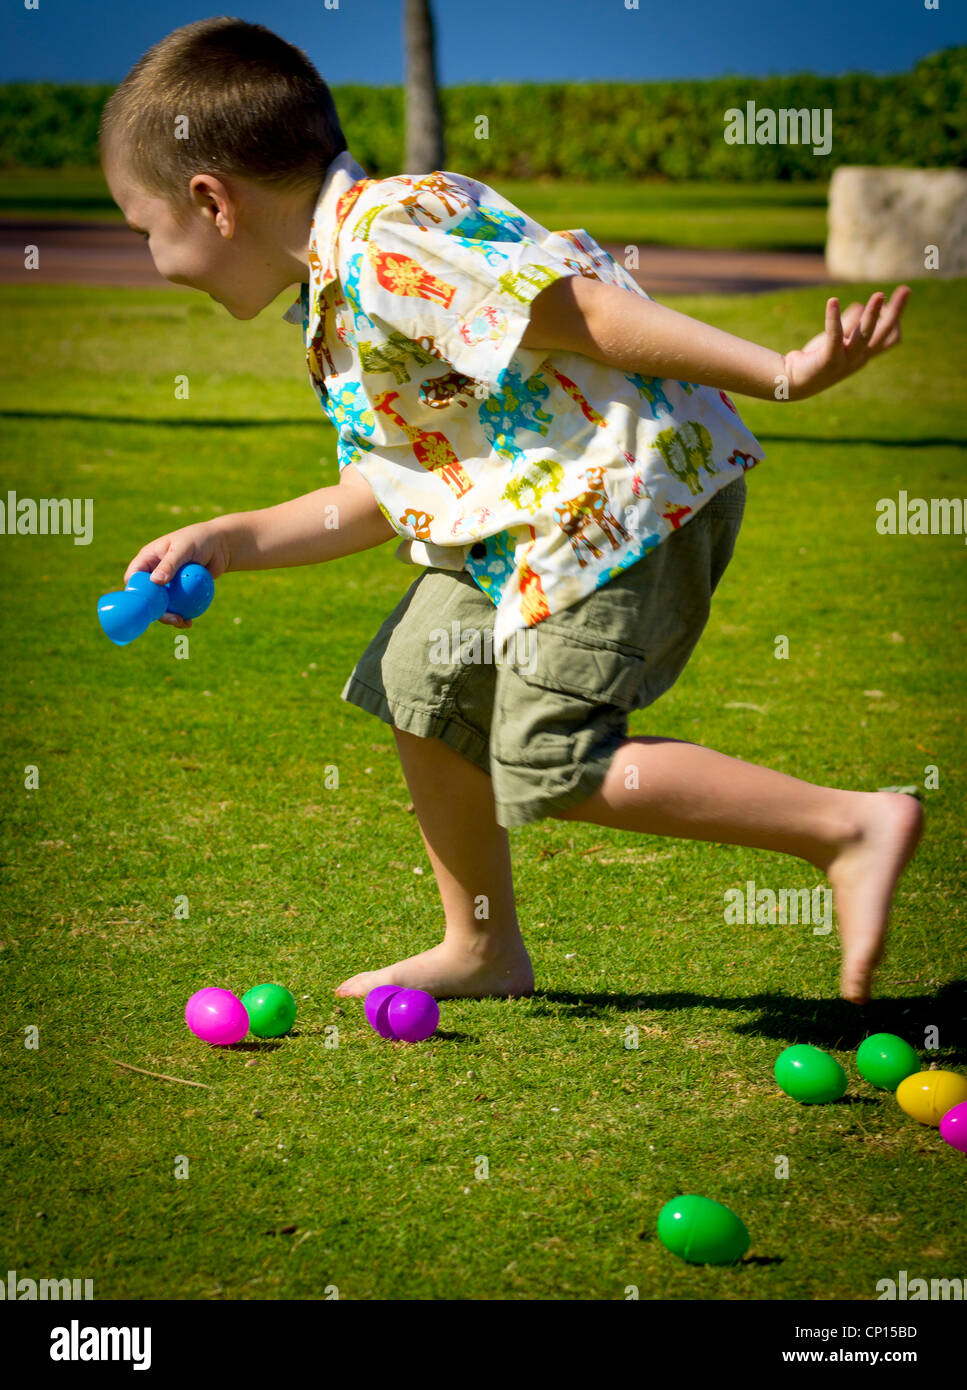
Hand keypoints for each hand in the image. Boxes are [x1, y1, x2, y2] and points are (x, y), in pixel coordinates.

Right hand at [123, 518, 232, 628]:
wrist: (220, 546)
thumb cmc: (200, 540)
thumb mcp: (184, 548)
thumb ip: (170, 564)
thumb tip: (155, 581)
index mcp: (147, 559)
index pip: (134, 578)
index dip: (135, 592)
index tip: (147, 604)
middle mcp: (154, 573)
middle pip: (147, 596)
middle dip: (155, 610)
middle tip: (171, 617)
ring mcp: (166, 585)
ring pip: (161, 606)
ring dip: (169, 617)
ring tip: (182, 622)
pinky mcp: (179, 593)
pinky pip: (177, 607)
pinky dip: (182, 615)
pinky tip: (189, 622)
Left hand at [782, 286, 909, 400]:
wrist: (792, 382)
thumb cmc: (816, 359)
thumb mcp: (836, 339)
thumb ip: (849, 324)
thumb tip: (860, 306)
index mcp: (863, 354)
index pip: (889, 338)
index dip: (892, 319)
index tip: (886, 302)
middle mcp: (858, 358)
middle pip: (884, 334)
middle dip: (896, 311)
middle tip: (906, 289)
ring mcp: (845, 361)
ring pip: (865, 335)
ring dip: (873, 314)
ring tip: (879, 295)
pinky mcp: (828, 360)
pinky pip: (834, 336)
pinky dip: (833, 318)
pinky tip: (833, 301)